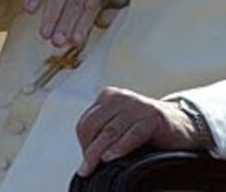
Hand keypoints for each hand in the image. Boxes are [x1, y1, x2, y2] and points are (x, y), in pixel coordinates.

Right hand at [22, 0, 105, 47]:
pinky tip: (31, 10)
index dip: (82, 25)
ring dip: (52, 15)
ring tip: (44, 34)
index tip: (74, 43)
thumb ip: (78, 0)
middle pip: (75, 2)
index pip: (90, 6)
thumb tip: (75, 36)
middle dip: (66, 25)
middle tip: (57, 43)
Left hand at [76, 87, 199, 176]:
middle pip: (95, 125)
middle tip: (86, 169)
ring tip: (92, 166)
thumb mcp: (121, 126)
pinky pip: (133, 133)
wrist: (183, 124)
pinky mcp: (154, 117)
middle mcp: (120, 97)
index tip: (86, 162)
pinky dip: (121, 146)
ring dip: (99, 151)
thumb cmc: (147, 129)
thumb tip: (87, 157)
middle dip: (89, 149)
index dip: (84, 143)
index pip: (86, 121)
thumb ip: (104, 133)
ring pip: (111, 130)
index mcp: (108, 97)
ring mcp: (137, 105)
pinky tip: (111, 157)